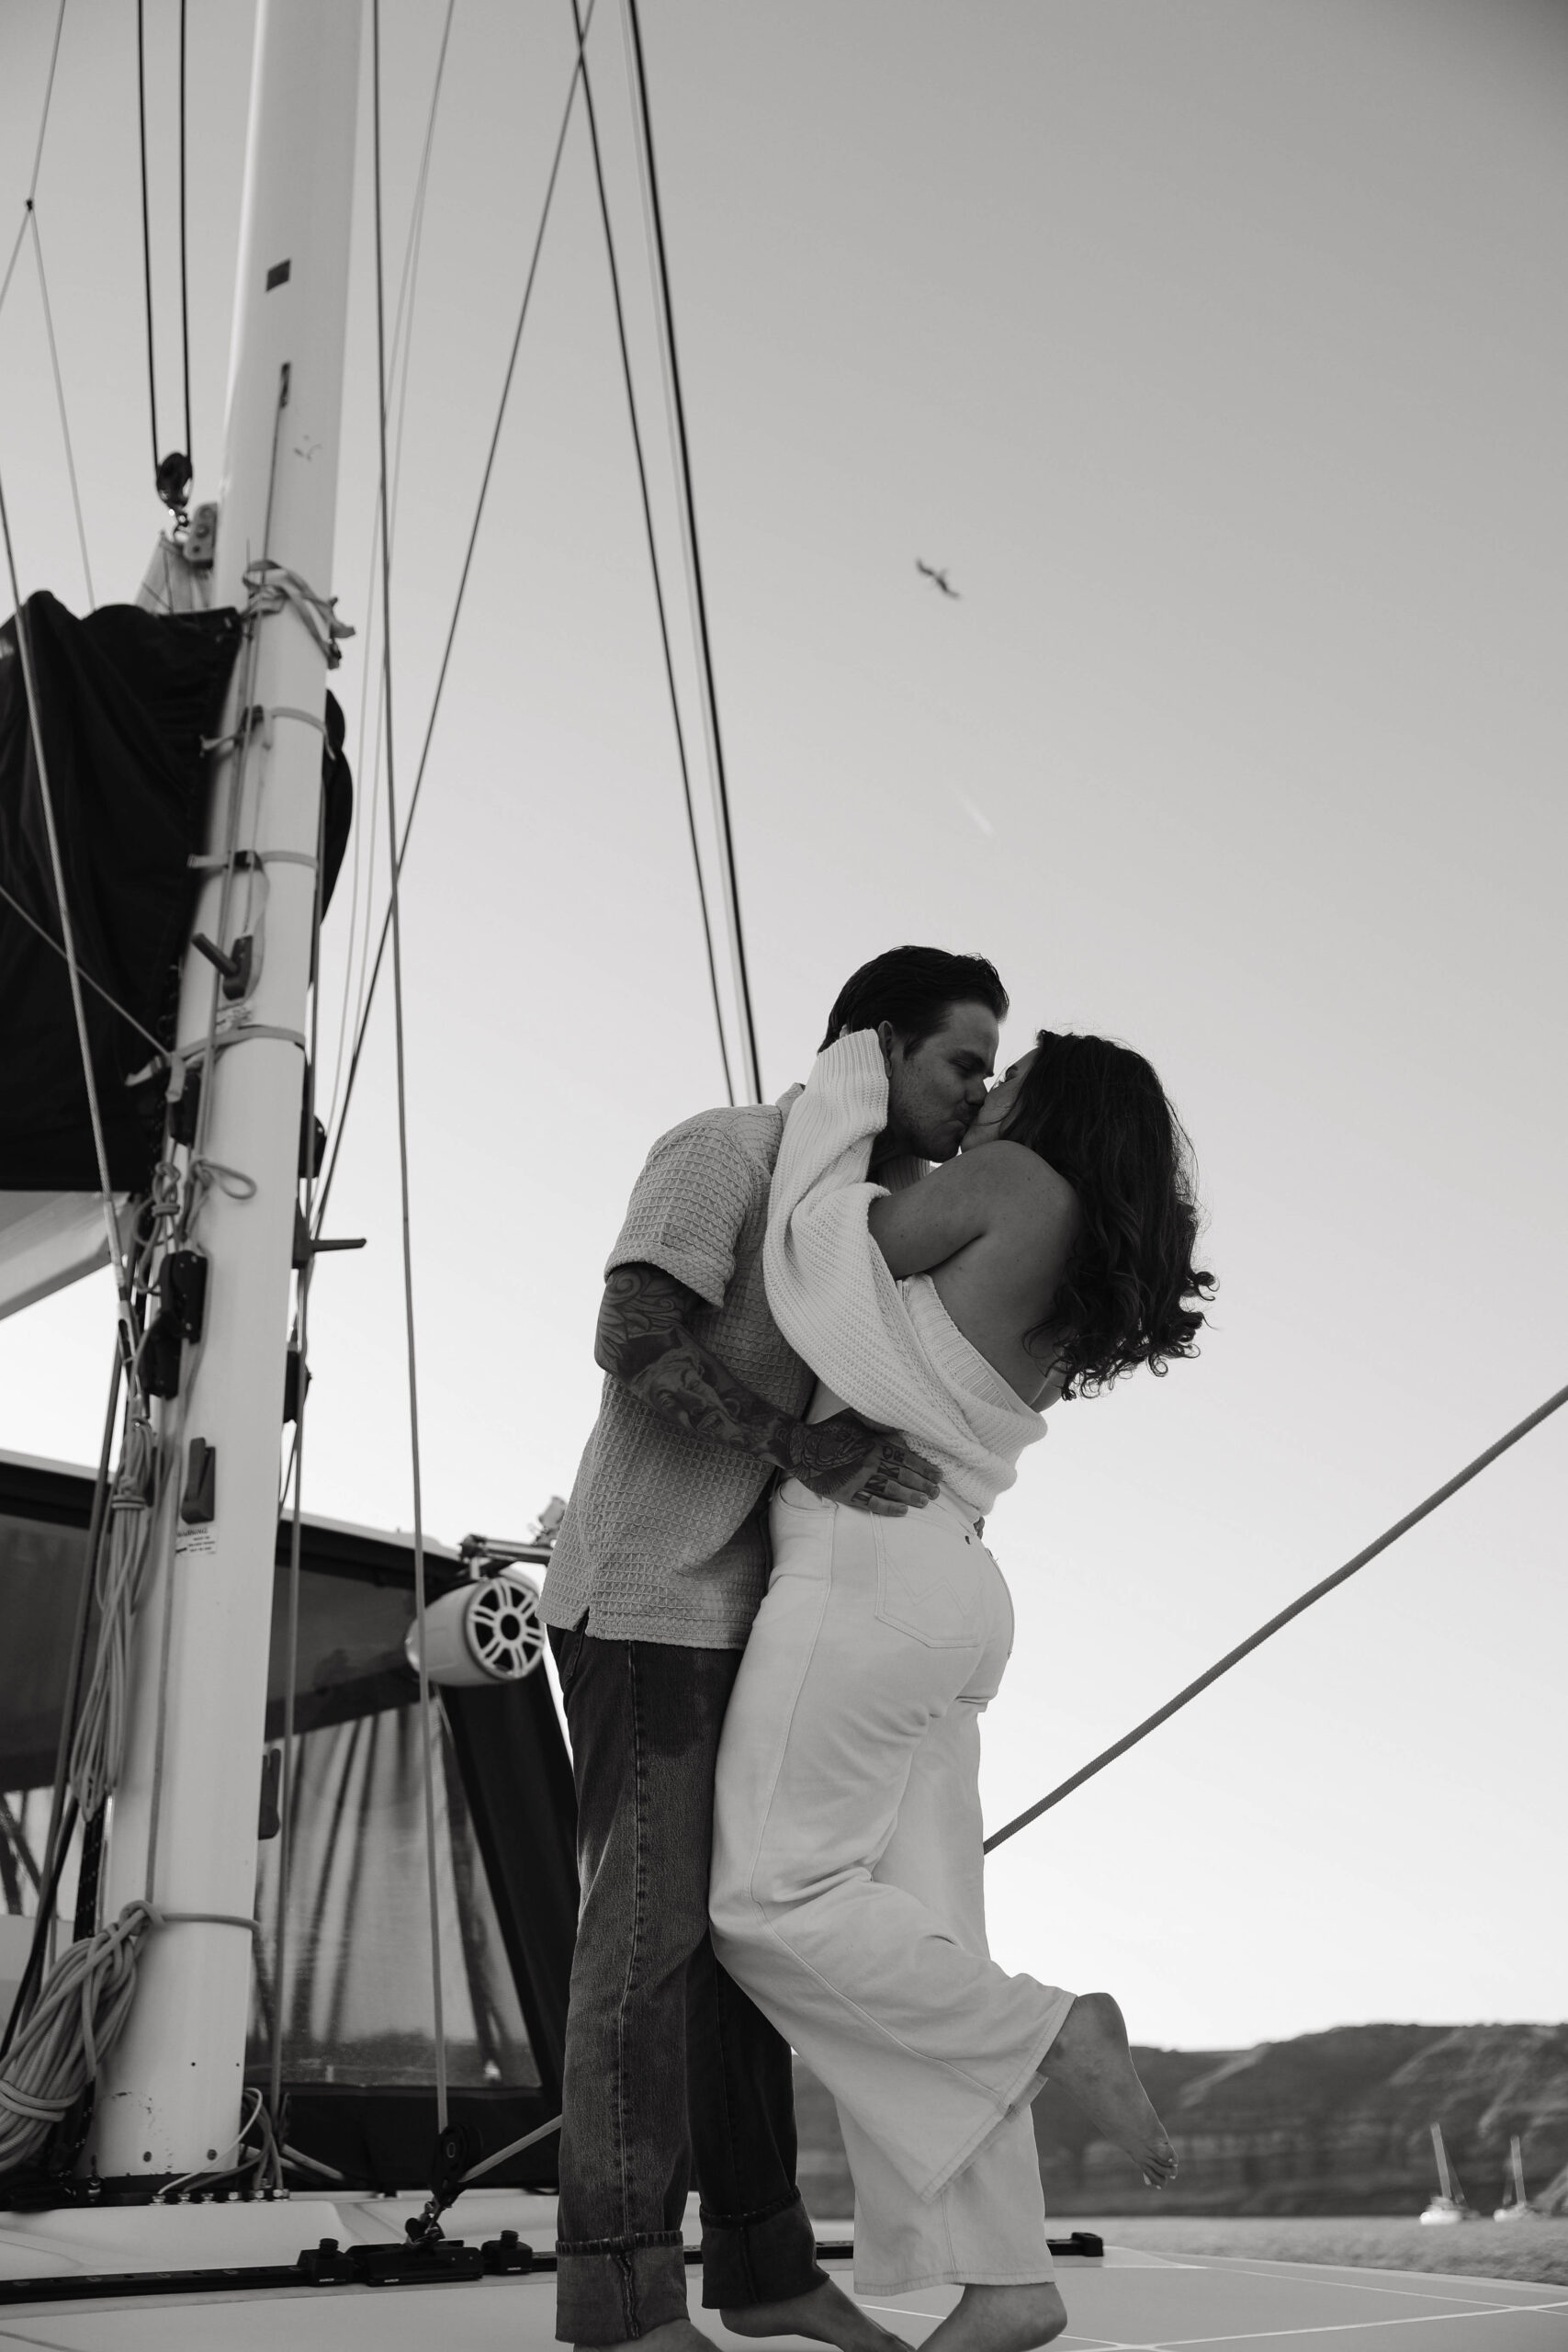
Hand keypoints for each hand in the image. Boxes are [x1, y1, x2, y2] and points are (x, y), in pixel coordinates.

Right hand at [788, 1410, 940, 1514]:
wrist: (802, 1448)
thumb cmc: (829, 1430)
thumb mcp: (855, 1417)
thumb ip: (878, 1422)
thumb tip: (900, 1429)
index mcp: (874, 1446)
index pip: (906, 1459)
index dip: (924, 1468)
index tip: (937, 1475)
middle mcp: (870, 1465)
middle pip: (903, 1477)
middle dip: (923, 1485)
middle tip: (936, 1493)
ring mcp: (859, 1481)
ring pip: (892, 1491)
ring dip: (911, 1497)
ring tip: (925, 1502)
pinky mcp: (848, 1494)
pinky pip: (872, 1503)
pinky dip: (889, 1508)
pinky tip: (902, 1511)